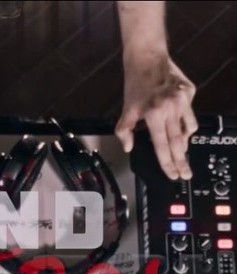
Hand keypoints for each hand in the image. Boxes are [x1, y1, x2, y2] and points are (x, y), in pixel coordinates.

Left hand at [115, 53, 197, 179]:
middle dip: (182, 161)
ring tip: (181, 153)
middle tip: (186, 174)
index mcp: (154, 115)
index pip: (162, 146)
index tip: (173, 174)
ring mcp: (184, 99)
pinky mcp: (190, 91)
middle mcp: (172, 108)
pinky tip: (178, 125)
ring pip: (188, 128)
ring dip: (184, 143)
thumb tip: (129, 148)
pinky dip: (185, 122)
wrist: (147, 57)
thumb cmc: (135, 85)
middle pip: (179, 142)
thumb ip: (125, 131)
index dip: (167, 163)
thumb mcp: (126, 110)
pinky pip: (190, 113)